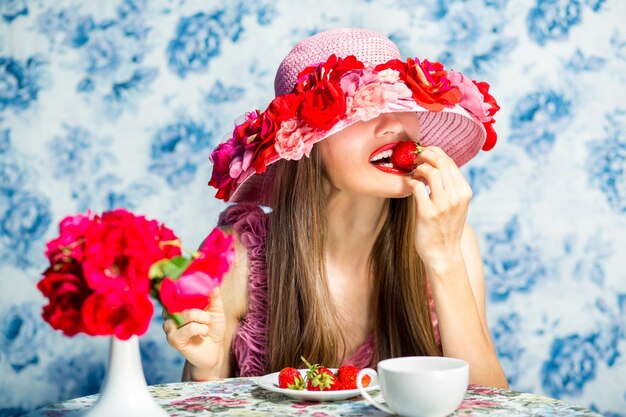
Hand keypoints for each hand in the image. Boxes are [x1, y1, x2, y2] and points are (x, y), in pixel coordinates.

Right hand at [162, 287, 225, 378]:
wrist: (214, 350)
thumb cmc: (212, 328)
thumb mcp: (216, 309)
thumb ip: (213, 296)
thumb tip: (213, 284)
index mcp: (177, 304)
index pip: (177, 290)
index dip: (188, 287)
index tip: (200, 287)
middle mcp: (169, 313)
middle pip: (182, 300)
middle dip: (201, 307)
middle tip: (208, 315)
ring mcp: (169, 326)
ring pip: (187, 314)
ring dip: (202, 318)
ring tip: (206, 324)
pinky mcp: (173, 339)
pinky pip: (189, 328)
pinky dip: (201, 328)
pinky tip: (204, 333)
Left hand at [408, 146, 472, 269]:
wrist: (443, 254)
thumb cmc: (447, 228)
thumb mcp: (457, 205)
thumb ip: (451, 186)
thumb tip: (438, 165)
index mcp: (464, 192)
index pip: (451, 163)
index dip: (436, 153)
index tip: (426, 151)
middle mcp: (456, 197)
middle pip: (441, 163)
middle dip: (426, 155)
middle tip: (416, 157)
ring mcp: (442, 205)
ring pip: (430, 172)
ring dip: (419, 168)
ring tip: (414, 172)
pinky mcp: (427, 213)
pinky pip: (417, 187)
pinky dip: (411, 182)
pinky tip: (409, 185)